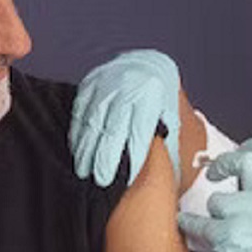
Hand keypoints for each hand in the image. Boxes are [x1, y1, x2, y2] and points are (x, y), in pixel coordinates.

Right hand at [70, 49, 181, 186]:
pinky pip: (79, 111)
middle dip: (105, 157)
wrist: (149, 71)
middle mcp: (128, 86)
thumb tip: (167, 175)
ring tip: (84, 171)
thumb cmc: (162, 104)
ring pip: (92, 121)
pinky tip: (78, 151)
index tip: (127, 179)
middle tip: (101, 180)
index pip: (140, 131)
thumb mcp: (174, 119)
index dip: (133, 156)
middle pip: (112, 128)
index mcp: (152, 95)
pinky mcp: (90, 84)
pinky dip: (78, 133)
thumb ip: (168, 144)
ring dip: (86, 149)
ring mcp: (106, 83)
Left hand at [178, 138, 251, 251]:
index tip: (242, 148)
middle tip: (213, 173)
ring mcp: (251, 216)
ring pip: (217, 199)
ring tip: (220, 229)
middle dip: (223, 164)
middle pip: (245, 160)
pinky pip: (197, 221)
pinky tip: (189, 228)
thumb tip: (232, 165)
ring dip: (212, 214)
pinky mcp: (229, 234)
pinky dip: (189, 225)